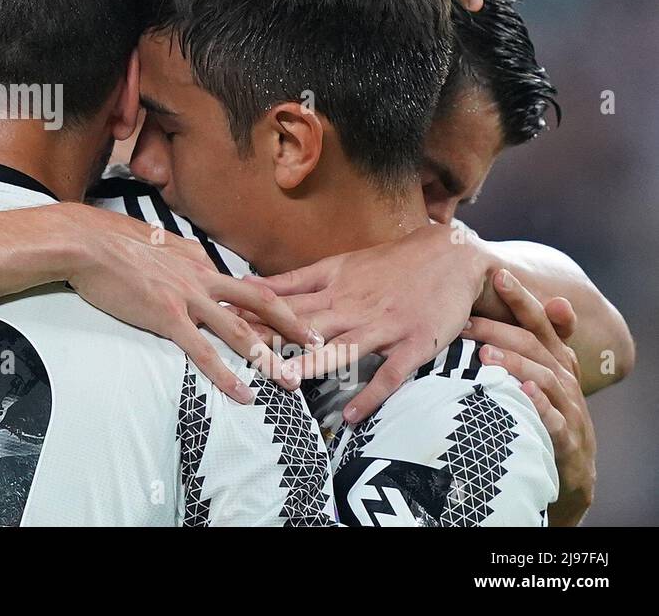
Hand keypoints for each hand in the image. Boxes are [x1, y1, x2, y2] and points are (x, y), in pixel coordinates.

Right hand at [61, 204, 316, 403]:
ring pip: (240, 331)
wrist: (86, 244)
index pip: (242, 285)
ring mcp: (187, 297)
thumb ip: (178, 251)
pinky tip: (242, 393)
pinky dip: (226, 374)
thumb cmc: (109, 241)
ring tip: (290, 381)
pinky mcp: (168, 317)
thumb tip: (192, 255)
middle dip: (292, 326)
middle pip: (259, 303)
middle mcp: (200, 277)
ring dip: (268, 358)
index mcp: (198, 259)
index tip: (287, 321)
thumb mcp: (154, 239)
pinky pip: (204, 351)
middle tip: (317, 344)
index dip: (268, 306)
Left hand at [252, 223, 486, 422]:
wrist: (451, 255)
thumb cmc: (389, 263)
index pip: (285, 303)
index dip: (252, 314)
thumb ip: (294, 279)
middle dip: (274, 341)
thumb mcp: (338, 264)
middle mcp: (354, 307)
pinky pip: (391, 373)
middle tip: (241, 355)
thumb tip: (248, 283)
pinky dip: (372, 394)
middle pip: (308, 326)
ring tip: (285, 380)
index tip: (220, 322)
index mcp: (333, 288)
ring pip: (344, 347)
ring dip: (315, 363)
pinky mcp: (415, 344)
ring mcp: (385, 326)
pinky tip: (350, 415)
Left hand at [462, 270, 595, 525]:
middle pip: (533, 346)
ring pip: (543, 379)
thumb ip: (522, 339)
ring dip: (514, 365)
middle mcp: (562, 378)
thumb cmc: (541, 409)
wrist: (571, 466)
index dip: (520, 298)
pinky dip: (538, 407)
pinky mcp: (566, 439)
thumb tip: (501, 302)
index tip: (497, 274)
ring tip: (486, 356)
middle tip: (466, 322)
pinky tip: (522, 395)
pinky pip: (554, 421)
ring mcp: (567, 408)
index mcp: (554, 358)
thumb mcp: (535, 372)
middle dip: (500, 330)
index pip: (537, 322)